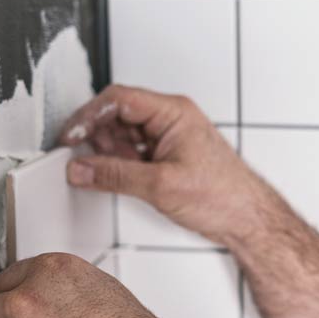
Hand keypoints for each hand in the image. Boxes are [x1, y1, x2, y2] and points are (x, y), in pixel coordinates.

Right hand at [57, 85, 285, 245]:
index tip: (70, 137)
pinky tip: (119, 180)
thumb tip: (81, 169)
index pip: (119, 99)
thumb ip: (115, 175)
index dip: (88, 116)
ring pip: (123, 135)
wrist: (248, 218)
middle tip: (84, 161)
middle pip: (118, 115)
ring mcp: (169, 136)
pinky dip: (120, 164)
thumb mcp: (161, 185)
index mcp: (173, 112)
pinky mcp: (168, 155)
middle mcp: (171, 118)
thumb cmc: (223, 195)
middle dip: (98, 138)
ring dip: (109, 154)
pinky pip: (133, 151)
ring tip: (108, 175)